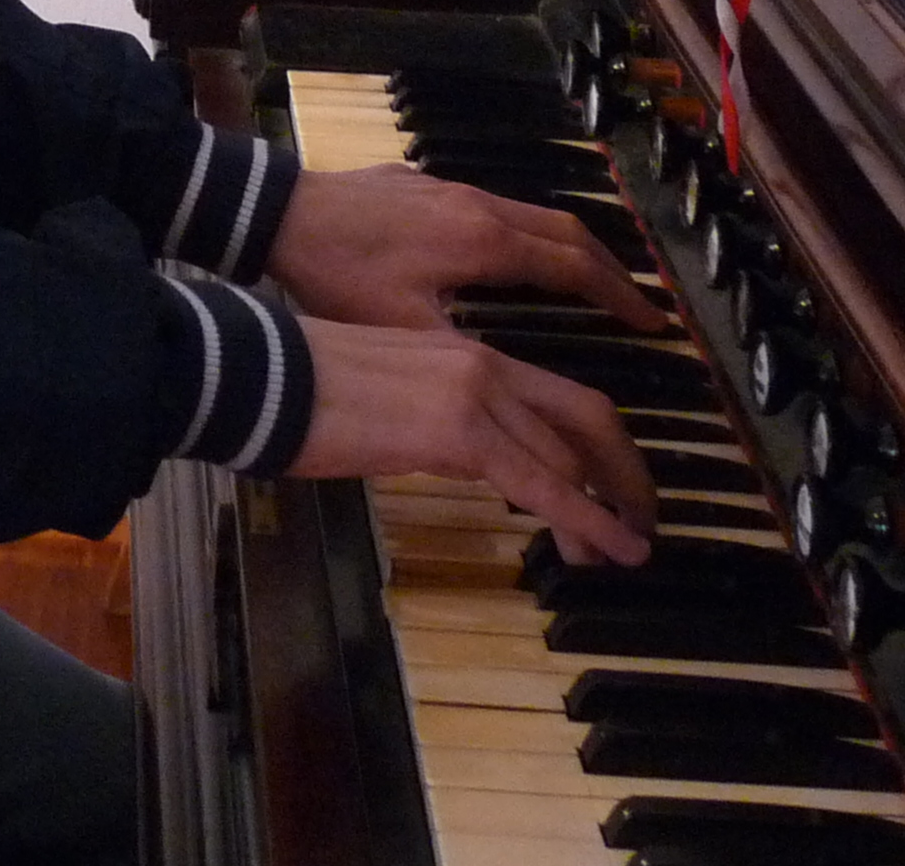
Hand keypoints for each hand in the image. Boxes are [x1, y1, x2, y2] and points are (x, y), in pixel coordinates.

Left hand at [267, 162, 666, 333]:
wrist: (279, 213)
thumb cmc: (339, 275)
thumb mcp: (405, 329)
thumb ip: (466, 359)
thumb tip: (517, 396)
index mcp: (485, 243)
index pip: (575, 268)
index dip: (619, 297)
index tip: (652, 324)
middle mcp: (480, 207)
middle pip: (567, 234)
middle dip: (610, 270)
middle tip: (638, 306)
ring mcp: (452, 190)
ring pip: (533, 216)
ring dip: (570, 250)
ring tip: (592, 285)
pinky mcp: (424, 185)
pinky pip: (500, 208)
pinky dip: (529, 236)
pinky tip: (516, 259)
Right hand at [289, 318, 656, 565]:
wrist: (262, 375)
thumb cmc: (299, 390)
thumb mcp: (384, 399)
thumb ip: (432, 421)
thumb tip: (455, 457)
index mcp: (463, 354)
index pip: (554, 398)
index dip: (595, 448)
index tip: (613, 489)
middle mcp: (481, 363)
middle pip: (585, 415)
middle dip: (625, 472)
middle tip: (643, 519)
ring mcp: (473, 392)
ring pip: (570, 451)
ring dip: (606, 507)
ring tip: (626, 549)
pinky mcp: (458, 430)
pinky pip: (541, 483)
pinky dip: (584, 519)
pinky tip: (605, 549)